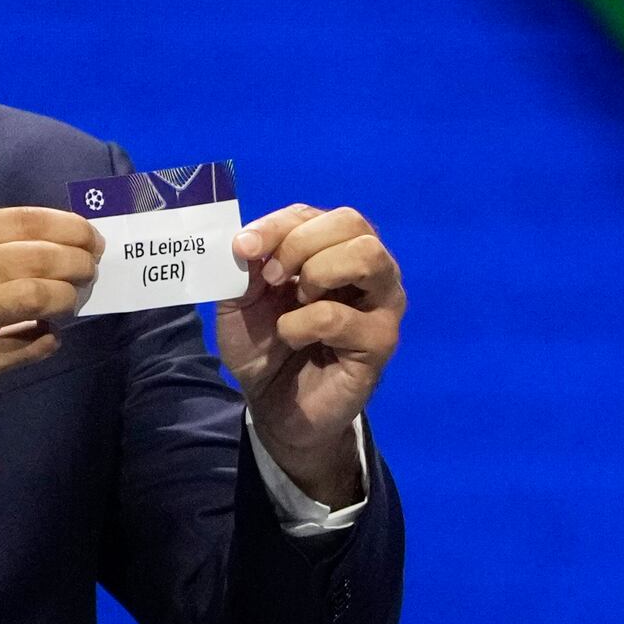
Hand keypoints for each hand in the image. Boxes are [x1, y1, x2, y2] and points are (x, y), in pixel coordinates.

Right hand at [0, 208, 97, 484]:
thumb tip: (64, 243)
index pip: (18, 222)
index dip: (66, 228)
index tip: (92, 238)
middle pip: (32, 259)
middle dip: (74, 262)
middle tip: (90, 270)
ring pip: (32, 298)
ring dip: (65, 298)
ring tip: (71, 301)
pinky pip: (25, 346)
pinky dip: (47, 339)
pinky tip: (48, 336)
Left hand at [218, 202, 400, 505]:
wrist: (275, 408)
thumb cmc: (266, 347)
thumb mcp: (241, 300)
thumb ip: (247, 266)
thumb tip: (249, 241)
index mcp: (335, 251)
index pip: (315, 216)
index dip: (276, 225)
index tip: (243, 248)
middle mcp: (368, 270)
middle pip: (353, 223)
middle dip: (300, 243)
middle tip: (272, 277)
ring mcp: (382, 304)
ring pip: (367, 256)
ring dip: (318, 271)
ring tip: (295, 299)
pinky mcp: (380, 342)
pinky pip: (341, 316)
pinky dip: (303, 324)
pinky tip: (295, 338)